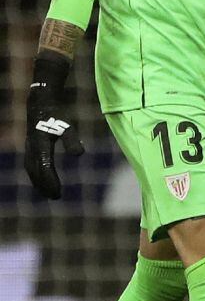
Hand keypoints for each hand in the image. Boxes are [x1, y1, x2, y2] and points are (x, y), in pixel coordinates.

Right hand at [24, 57, 82, 199]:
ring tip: (50, 192)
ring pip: (31, 170)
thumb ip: (71, 140)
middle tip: (55, 197)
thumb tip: (78, 154)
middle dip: (44, 185)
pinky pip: (31, 165)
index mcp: (40, 145)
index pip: (44, 168)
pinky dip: (36, 174)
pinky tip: (44, 179)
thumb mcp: (66, 126)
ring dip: (39, 182)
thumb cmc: (55, 114)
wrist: (40, 103)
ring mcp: (29, 148)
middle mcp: (31, 149)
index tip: (58, 193)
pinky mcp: (30, 146)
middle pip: (36, 172)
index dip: (50, 182)